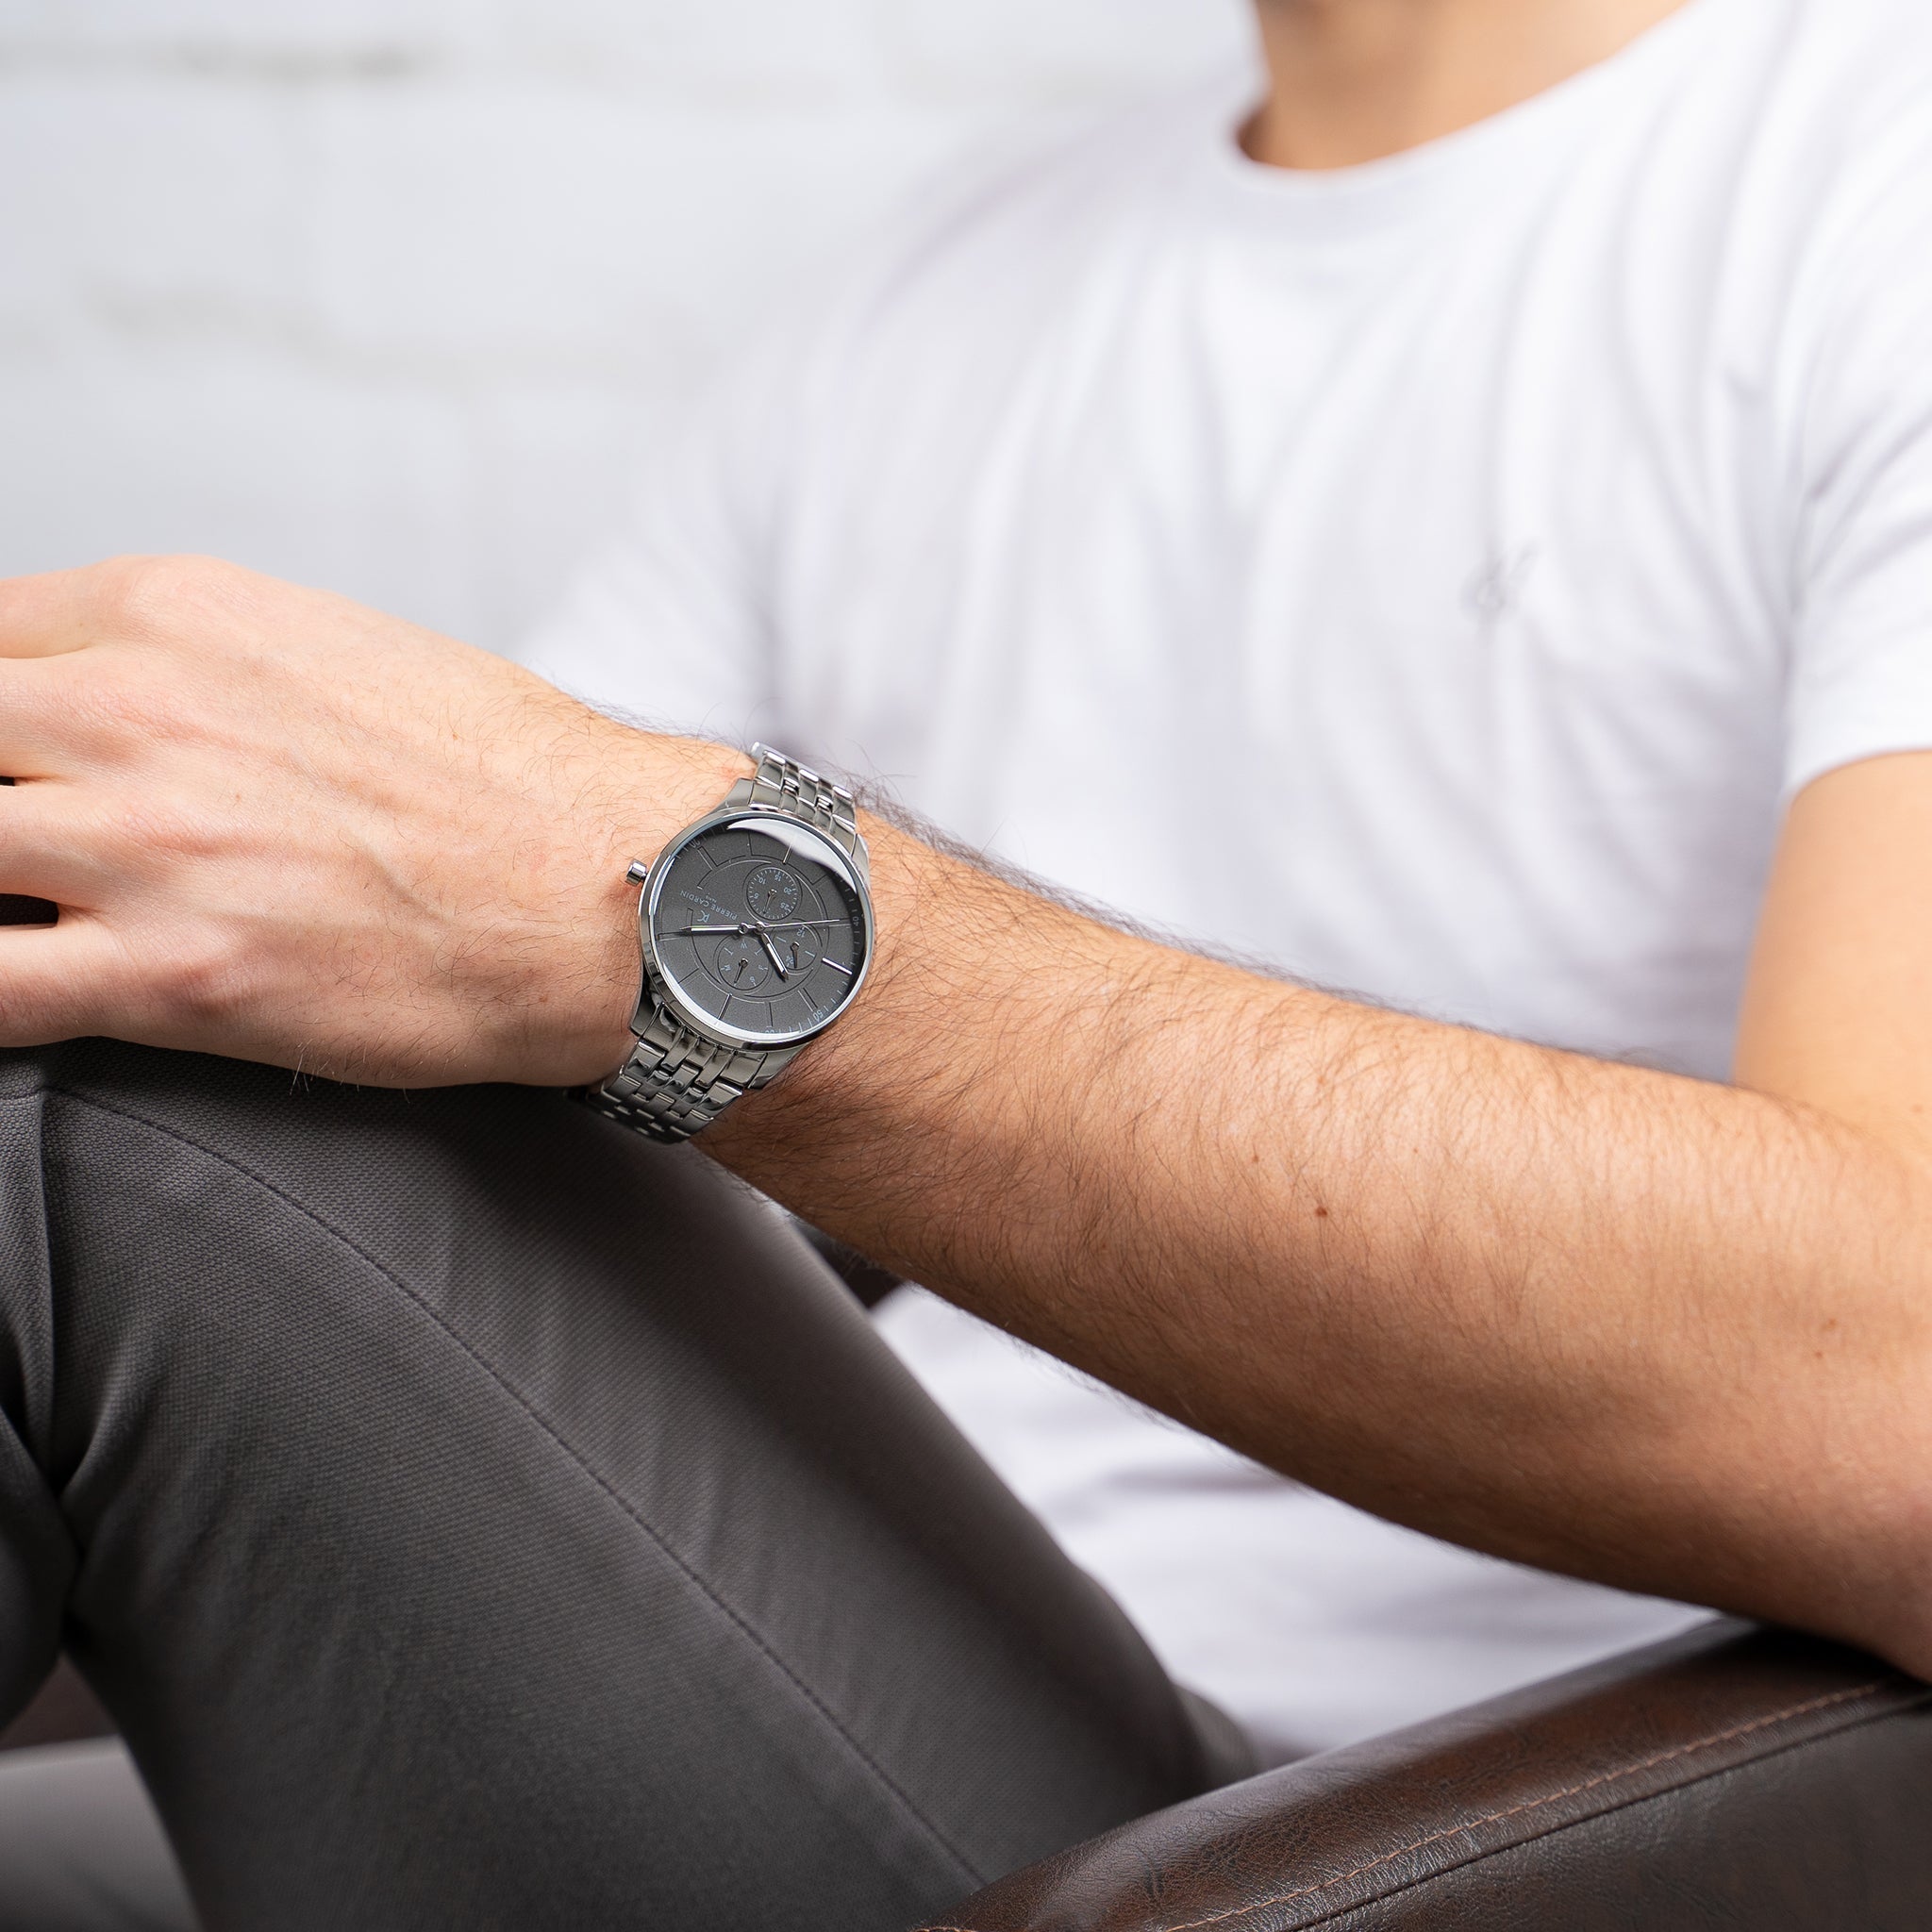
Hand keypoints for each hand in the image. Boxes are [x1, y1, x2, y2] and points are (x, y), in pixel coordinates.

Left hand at [0, 556, 746, 1085]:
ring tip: (54, 909)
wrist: (618, 888)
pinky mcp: (175, 975)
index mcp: (176, 614)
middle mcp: (136, 711)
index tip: (25, 766)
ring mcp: (146, 843)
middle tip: (45, 847)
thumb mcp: (339, 651)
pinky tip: (35, 987)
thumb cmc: (514, 784)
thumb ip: (198, 666)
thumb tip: (121, 711)